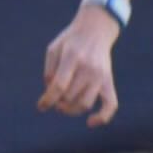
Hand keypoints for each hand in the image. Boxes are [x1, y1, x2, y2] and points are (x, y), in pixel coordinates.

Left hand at [38, 7, 119, 126]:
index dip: (48, 100)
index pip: (59, 86)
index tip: (41, 106)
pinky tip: (90, 123)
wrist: (95, 29)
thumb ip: (49, 71)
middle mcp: (89, 67)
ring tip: (63, 105)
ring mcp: (101, 75)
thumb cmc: (70, 41)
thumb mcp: (54, 49)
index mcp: (72, 57)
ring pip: (85, 104)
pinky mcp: (109, 81)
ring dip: (71, 110)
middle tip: (54, 98)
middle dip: (58, 102)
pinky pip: (111, 105)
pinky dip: (102, 117)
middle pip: (70, 97)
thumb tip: (50, 93)